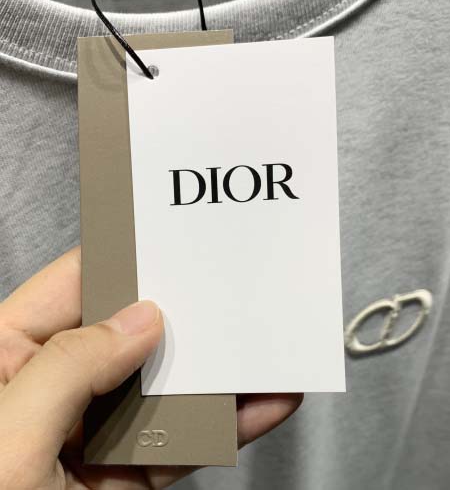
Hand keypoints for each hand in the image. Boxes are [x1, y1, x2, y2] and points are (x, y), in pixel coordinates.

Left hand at [0, 247, 301, 488]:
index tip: (175, 238)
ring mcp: (90, 433)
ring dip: (218, 372)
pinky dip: (224, 426)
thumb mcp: (8, 438)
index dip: (124, 256)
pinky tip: (260, 407)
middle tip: (233, 292)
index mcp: (5, 356)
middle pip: (129, 333)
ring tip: (265, 349)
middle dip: (184, 315)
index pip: (73, 285)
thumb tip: (141, 319)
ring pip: (164, 389)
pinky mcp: (121, 475)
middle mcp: (50, 386)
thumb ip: (72, 366)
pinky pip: (179, 441)